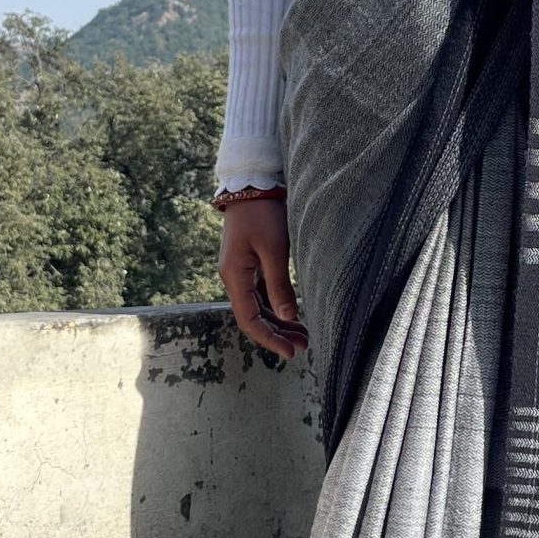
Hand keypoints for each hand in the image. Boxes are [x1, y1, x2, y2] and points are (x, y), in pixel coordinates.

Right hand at [219, 196, 307, 357]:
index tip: (290, 352)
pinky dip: (277, 305)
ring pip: (259, 306)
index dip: (269, 339)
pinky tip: (294, 313)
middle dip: (278, 334)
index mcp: (234, 276)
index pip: (249, 320)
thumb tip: (287, 316)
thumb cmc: (262, 213)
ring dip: (279, 322)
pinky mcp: (250, 264)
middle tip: (304, 346)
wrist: (251, 185)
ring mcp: (241, 271)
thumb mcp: (274, 249)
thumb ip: (279, 285)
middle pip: (254, 316)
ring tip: (303, 334)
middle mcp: (234, 278)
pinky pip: (262, 293)